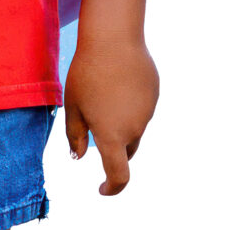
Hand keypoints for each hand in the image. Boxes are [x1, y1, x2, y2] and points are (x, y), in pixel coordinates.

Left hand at [65, 31, 160, 195]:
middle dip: (113, 149)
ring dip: (122, 123)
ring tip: (104, 94)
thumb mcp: (73, 108)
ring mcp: (148, 111)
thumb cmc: (86, 75)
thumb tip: (78, 157)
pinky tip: (119, 83)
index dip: (112, 188)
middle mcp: (134, 128)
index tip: (103, 189)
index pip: (119, 175)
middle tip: (94, 124)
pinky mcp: (155, 95)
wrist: (114, 40)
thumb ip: (75, 136)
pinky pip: (142, 109)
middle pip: (126, 150)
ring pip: (135, 128)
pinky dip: (131, 106)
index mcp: (112, 136)